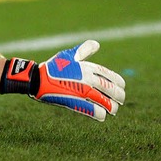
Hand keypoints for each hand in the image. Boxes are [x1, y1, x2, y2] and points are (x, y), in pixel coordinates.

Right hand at [0, 40, 125, 121]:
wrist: (38, 79)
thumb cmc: (54, 66)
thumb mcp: (69, 54)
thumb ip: (84, 49)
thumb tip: (97, 44)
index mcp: (88, 68)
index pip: (111, 76)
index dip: (119, 82)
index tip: (122, 86)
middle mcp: (88, 79)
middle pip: (111, 89)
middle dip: (119, 96)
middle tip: (120, 100)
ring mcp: (83, 91)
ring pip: (105, 101)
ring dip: (111, 107)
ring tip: (113, 110)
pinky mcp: (76, 102)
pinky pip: (94, 110)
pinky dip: (100, 114)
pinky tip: (102, 115)